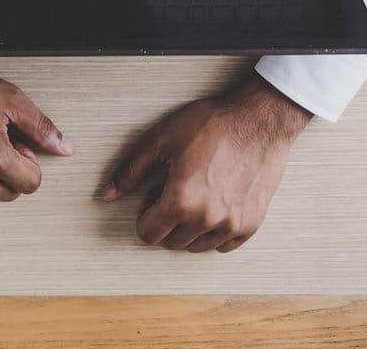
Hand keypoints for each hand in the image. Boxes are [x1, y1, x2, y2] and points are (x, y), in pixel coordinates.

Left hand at [101, 72, 311, 252]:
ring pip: (196, 246)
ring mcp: (232, 225)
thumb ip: (131, 171)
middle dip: (166, 219)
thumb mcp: (162, 139)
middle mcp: (207, 220)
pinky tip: (215, 202)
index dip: (146, 213)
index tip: (156, 193)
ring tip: (196, 193)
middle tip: (176, 188)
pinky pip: (223, 245)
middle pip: (171, 242)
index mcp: (181, 201)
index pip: (148, 234)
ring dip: (190, 227)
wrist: (259, 120)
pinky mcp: (251, 224)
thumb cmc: (213, 124)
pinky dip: (214, 231)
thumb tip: (107, 195)